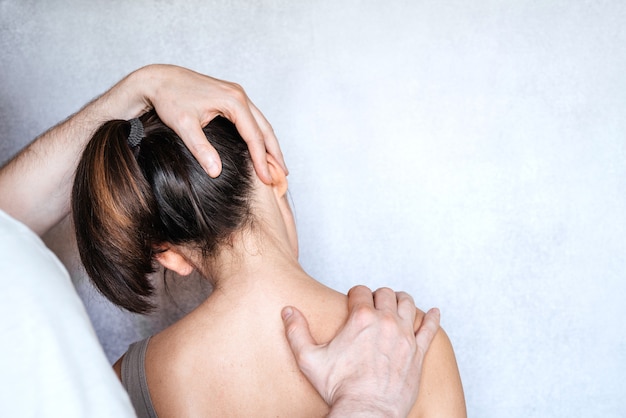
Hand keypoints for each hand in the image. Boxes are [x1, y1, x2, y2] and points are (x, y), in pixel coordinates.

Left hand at [141, 64, 286, 182]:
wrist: (158, 79)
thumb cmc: (169, 98)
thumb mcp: (183, 125)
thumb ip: (201, 148)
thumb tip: (217, 172)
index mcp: (233, 101)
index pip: (254, 136)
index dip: (261, 160)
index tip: (266, 179)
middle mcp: (240, 95)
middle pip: (265, 129)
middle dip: (275, 154)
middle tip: (282, 175)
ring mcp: (237, 95)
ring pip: (261, 124)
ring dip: (270, 145)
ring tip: (277, 166)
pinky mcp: (231, 98)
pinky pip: (252, 120)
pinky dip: (259, 136)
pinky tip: (260, 149)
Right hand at [281, 285, 440, 416]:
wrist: (366, 412)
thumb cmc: (340, 388)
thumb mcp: (309, 359)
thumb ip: (297, 332)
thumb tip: (288, 311)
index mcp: (361, 318)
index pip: (360, 291)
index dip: (355, 293)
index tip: (353, 299)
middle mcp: (385, 322)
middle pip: (385, 294)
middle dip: (377, 295)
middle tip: (373, 303)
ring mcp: (404, 336)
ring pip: (408, 305)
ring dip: (401, 300)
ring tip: (397, 303)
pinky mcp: (417, 352)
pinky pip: (430, 329)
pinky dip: (433, 318)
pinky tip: (435, 313)